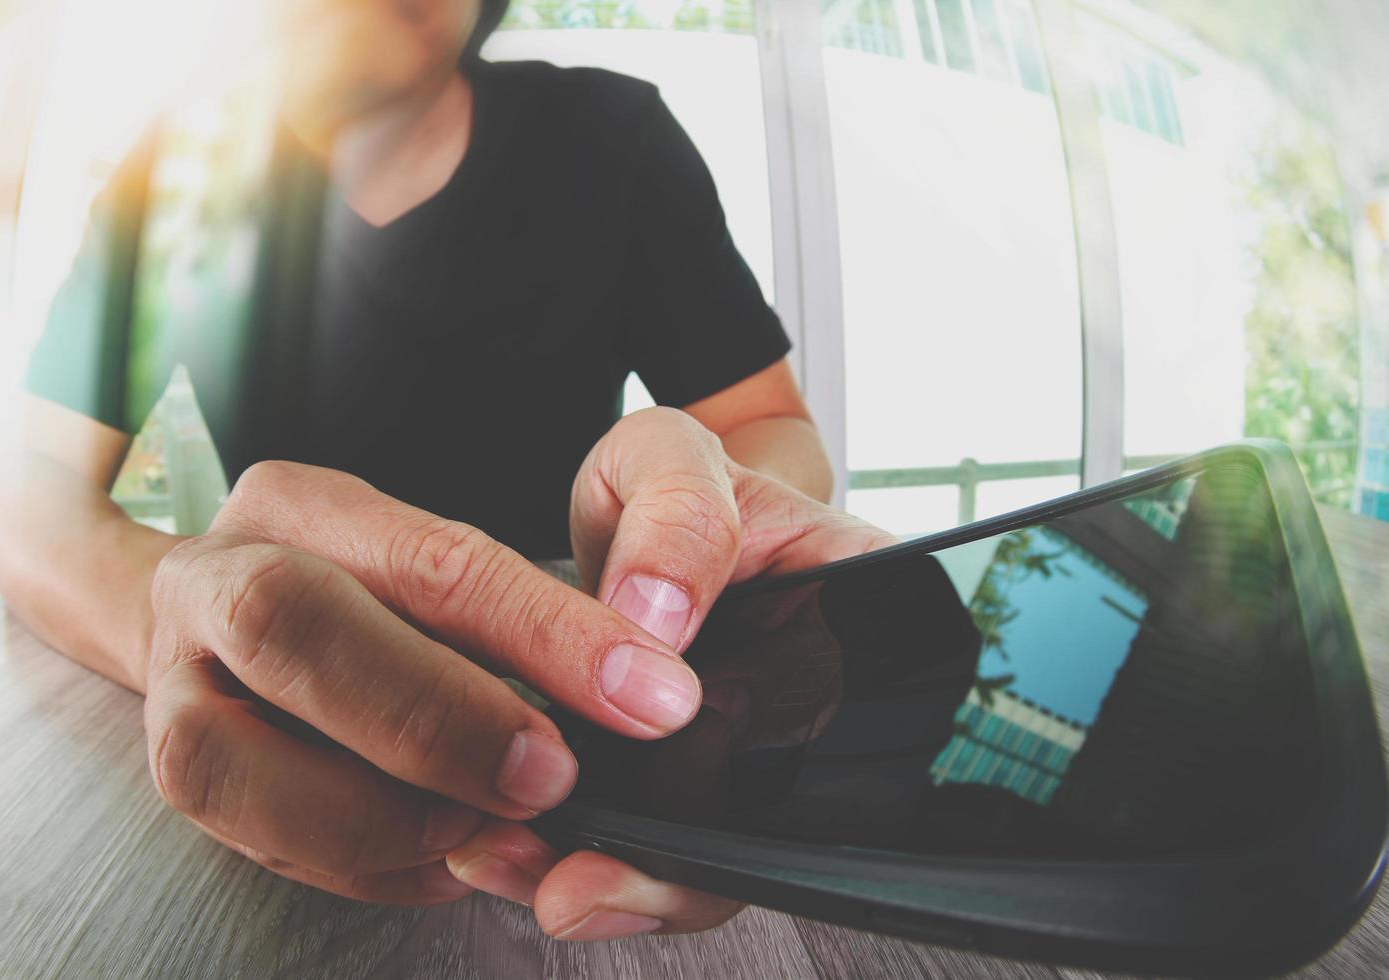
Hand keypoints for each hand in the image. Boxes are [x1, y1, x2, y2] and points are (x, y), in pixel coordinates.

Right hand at [144, 459, 709, 903]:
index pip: (432, 558)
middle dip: (435, 715)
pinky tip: (449, 860)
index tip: (649, 694)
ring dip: (380, 814)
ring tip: (491, 833)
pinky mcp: (174, 771)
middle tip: (552, 777)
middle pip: (291, 623)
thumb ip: (534, 615)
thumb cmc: (374, 599)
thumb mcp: (451, 566)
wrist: (235, 625)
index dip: (547, 632)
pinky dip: (365, 864)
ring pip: (227, 755)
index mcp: (303, 505)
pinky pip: (252, 837)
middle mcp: (216, 579)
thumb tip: (637, 689)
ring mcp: (171, 682)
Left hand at [445, 407, 896, 938]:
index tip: (674, 780)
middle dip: (682, 868)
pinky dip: (598, 862)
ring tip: (535, 876)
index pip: (869, 718)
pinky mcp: (686, 777)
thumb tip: (661, 615)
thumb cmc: (668, 485)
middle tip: (579, 881)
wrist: (636, 517)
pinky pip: (664, 846)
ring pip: (723, 853)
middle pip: (789, 820)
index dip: (783, 778)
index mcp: (863, 605)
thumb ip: (678, 516)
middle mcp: (825, 692)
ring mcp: (756, 746)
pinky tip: (528, 860)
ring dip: (632, 880)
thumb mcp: (668, 459)